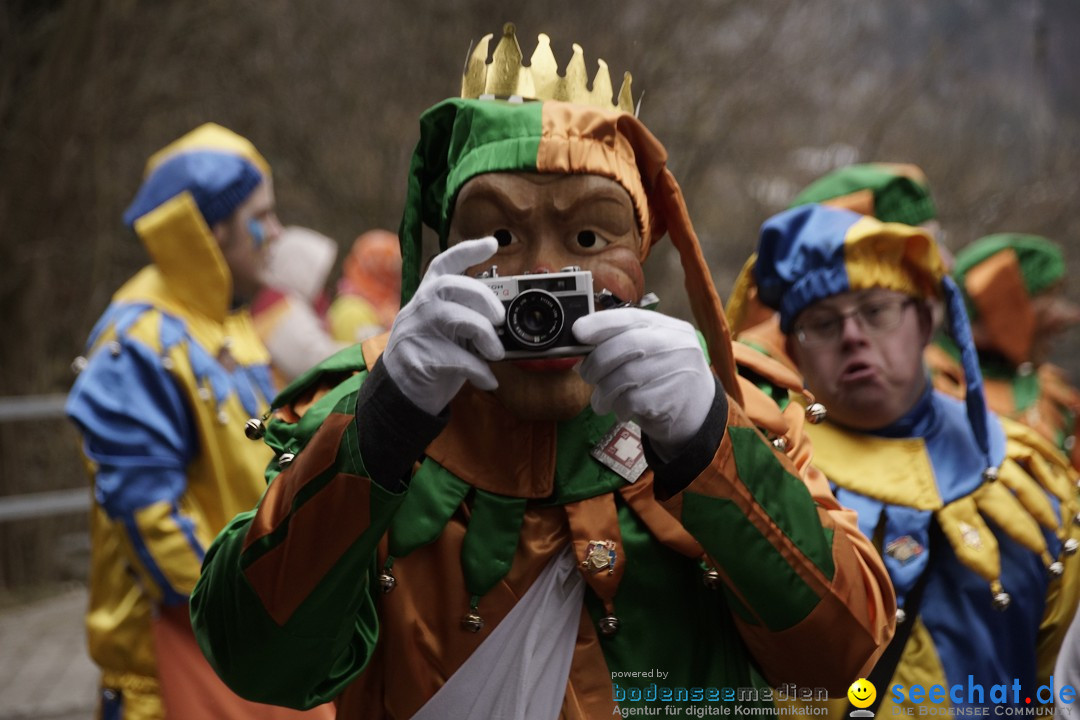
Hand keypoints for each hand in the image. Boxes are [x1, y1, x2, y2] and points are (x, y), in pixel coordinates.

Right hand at [380, 237, 505, 414]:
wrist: (400, 394)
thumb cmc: (431, 357)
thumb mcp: (447, 331)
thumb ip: (468, 318)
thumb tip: (505, 320)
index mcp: (428, 296)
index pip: (444, 264)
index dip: (467, 250)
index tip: (492, 243)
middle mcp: (419, 307)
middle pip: (451, 285)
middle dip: (483, 298)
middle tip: (500, 319)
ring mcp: (416, 332)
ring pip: (455, 318)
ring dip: (485, 335)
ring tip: (496, 353)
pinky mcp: (419, 358)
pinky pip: (458, 358)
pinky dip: (480, 371)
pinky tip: (489, 380)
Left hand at [573, 309, 715, 457]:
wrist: (698, 414)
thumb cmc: (665, 380)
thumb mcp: (651, 354)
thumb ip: (623, 346)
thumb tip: (581, 348)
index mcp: (669, 328)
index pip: (632, 317)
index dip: (601, 323)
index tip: (578, 331)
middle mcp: (676, 344)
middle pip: (626, 345)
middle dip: (597, 362)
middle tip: (586, 375)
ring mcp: (677, 371)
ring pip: (624, 376)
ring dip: (603, 392)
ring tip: (601, 401)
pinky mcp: (671, 399)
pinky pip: (631, 400)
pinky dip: (618, 407)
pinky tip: (622, 410)